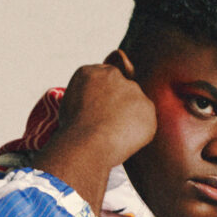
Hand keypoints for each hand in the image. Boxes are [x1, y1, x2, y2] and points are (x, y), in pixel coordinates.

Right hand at [46, 52, 156, 171]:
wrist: (86, 144)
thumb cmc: (73, 132)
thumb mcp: (69, 104)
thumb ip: (86, 95)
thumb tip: (98, 101)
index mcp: (90, 72)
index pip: (104, 81)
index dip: (104, 99)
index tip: (100, 114)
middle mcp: (113, 75)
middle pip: (122, 89)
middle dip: (119, 106)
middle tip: (107, 127)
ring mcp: (132, 90)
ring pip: (136, 105)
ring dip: (130, 119)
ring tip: (114, 136)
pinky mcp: (147, 107)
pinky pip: (147, 122)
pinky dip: (140, 133)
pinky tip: (124, 141)